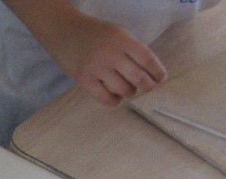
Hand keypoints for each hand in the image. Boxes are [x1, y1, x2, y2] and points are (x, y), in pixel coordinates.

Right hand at [52, 15, 167, 105]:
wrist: (64, 30)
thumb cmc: (94, 33)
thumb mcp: (117, 33)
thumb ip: (132, 49)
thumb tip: (150, 72)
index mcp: (122, 39)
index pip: (147, 59)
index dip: (157, 72)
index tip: (161, 78)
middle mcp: (111, 53)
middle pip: (139, 78)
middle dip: (148, 86)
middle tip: (147, 87)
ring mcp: (97, 67)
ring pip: (124, 90)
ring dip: (130, 92)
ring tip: (127, 88)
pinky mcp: (84, 79)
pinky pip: (106, 98)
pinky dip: (115, 100)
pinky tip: (115, 96)